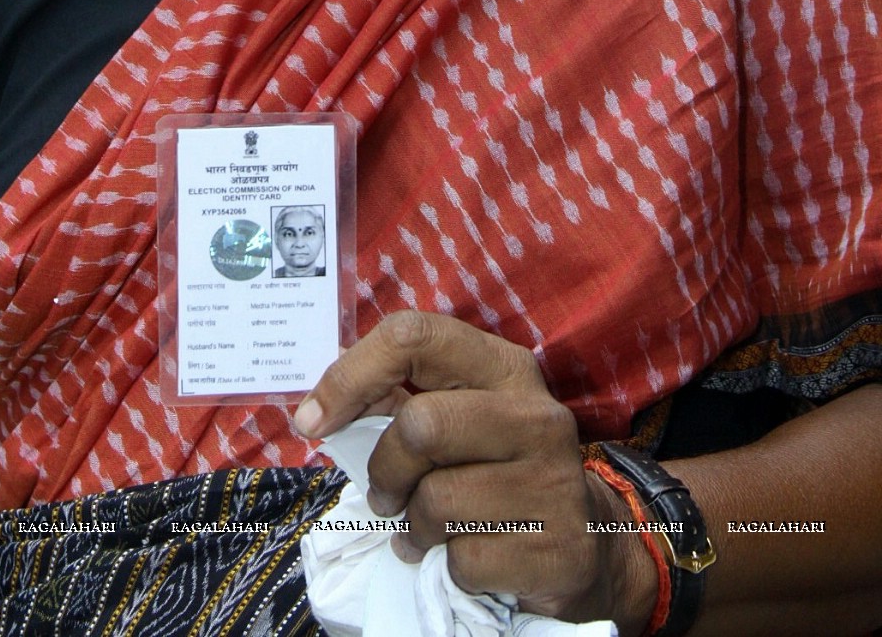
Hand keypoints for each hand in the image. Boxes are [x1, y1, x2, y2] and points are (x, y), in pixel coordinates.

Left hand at [293, 310, 657, 628]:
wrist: (589, 541)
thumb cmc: (500, 470)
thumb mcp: (461, 418)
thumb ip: (401, 400)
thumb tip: (322, 405)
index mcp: (502, 366)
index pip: (413, 336)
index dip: (350, 376)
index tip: (313, 420)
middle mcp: (534, 413)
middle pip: (421, 426)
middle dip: (386, 471)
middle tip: (384, 495)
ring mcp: (554, 480)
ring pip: (436, 501)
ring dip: (414, 528)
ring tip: (430, 529)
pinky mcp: (559, 547)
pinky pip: (462, 560)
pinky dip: (445, 567)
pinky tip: (462, 559)